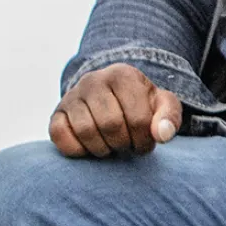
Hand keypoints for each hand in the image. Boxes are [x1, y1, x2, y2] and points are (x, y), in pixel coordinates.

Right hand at [49, 63, 181, 157]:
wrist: (111, 99)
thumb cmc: (140, 105)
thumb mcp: (162, 106)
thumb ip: (170, 118)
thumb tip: (161, 134)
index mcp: (123, 74)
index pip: (138, 119)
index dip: (144, 141)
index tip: (145, 143)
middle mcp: (93, 79)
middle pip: (111, 126)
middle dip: (124, 145)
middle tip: (127, 146)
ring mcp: (71, 95)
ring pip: (86, 132)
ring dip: (103, 149)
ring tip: (112, 145)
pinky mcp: (56, 113)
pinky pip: (61, 137)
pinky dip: (78, 150)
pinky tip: (91, 147)